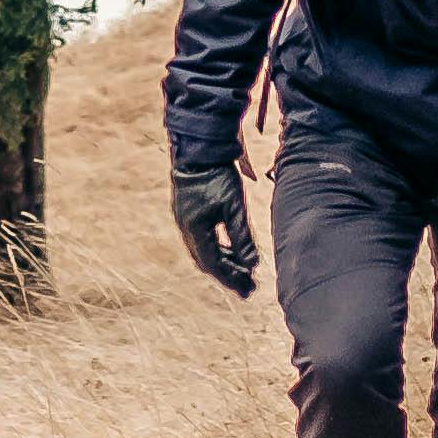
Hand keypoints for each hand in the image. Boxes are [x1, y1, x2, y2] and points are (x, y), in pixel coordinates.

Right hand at [170, 162, 258, 298]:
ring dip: (224, 262)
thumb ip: (242, 237)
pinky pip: (203, 239)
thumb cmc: (217, 175)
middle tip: (249, 286)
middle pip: (207, 261)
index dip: (231, 279)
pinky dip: (218, 248)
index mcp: (195, 230)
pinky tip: (232, 249)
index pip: (214, 265)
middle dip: (229, 275)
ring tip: (244, 270)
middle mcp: (186, 229)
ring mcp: (185, 220)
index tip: (248, 290)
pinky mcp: (188, 212)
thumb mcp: (234, 207)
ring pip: (204, 251)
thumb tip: (253, 264)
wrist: (198, 147)